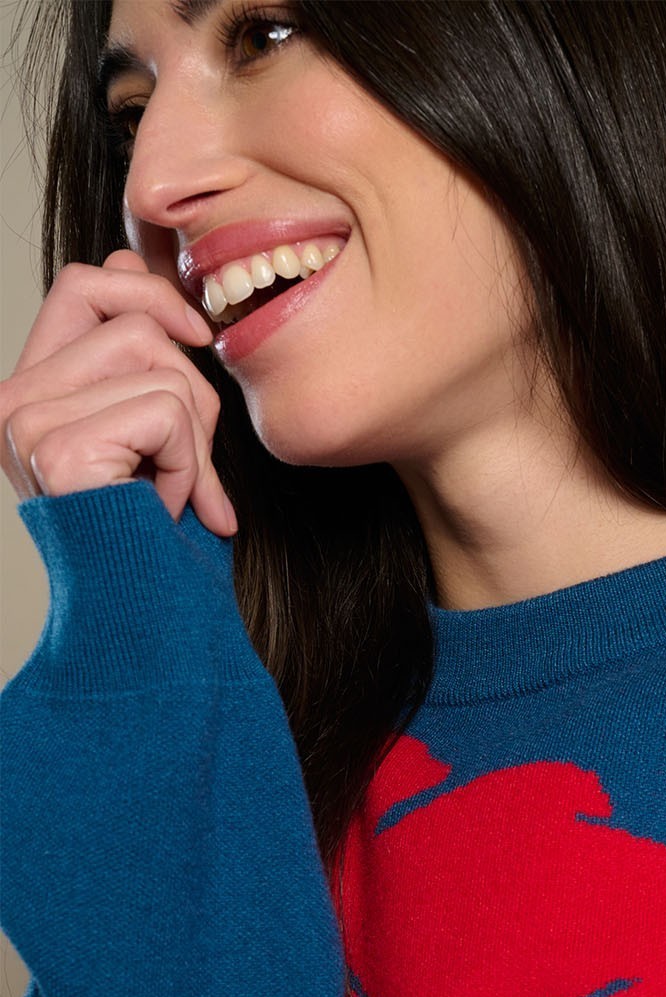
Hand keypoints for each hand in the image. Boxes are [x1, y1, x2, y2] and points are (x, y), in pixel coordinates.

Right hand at [0, 249, 236, 536]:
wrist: (146, 619)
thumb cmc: (153, 534)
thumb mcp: (152, 430)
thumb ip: (137, 357)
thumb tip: (130, 257)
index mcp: (29, 391)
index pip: (83, 285)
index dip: (148, 292)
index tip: (196, 336)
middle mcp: (10, 402)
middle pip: (133, 320)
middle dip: (190, 386)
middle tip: (190, 455)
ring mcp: (25, 424)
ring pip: (159, 364)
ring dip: (195, 435)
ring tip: (175, 491)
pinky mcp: (57, 449)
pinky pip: (166, 410)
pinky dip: (191, 464)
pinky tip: (170, 507)